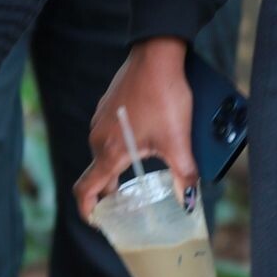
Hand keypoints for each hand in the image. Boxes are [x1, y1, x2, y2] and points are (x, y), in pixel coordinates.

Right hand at [74, 37, 195, 221]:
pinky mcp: (109, 105)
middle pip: (98, 173)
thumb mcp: (178, 140)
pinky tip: (145, 139)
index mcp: (110, 151)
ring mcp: (102, 118)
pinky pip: (111, 133)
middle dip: (111, 192)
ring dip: (118, 166)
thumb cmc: (164, 95)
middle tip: (130, 205)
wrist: (156, 54)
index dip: (89, 211)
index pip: (86, 189)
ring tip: (141, 173)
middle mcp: (99, 136)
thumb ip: (184, 175)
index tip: (98, 222)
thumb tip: (190, 202)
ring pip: (105, 151)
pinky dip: (122, 144)